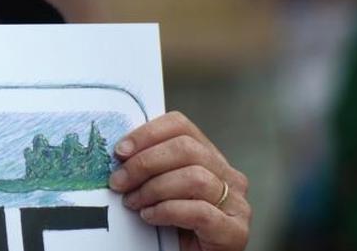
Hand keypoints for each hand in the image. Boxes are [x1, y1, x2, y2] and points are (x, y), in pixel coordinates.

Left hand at [109, 111, 249, 250]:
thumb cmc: (173, 228)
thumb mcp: (161, 189)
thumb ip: (151, 168)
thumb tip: (120, 153)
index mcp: (210, 159)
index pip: (181, 126)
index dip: (147, 133)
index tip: (120, 151)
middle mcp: (229, 177)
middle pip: (187, 149)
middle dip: (144, 163)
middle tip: (119, 182)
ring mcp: (237, 204)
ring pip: (194, 178)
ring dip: (153, 189)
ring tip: (133, 202)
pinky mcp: (234, 231)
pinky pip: (200, 211)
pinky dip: (167, 211)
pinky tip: (150, 217)